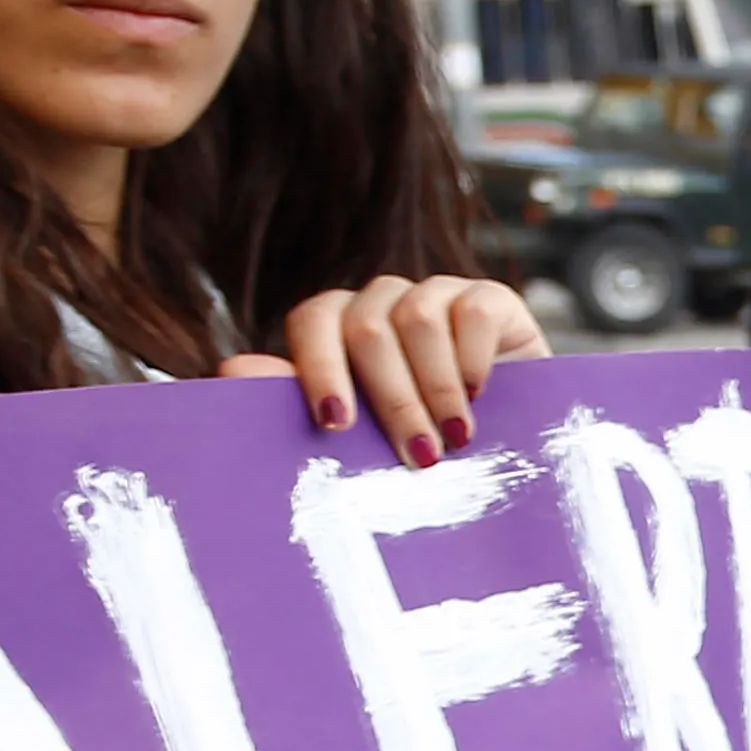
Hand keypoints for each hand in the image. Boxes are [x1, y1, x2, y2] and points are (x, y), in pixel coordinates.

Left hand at [225, 275, 549, 465]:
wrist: (520, 451)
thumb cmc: (427, 449)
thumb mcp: (365, 439)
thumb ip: (298, 406)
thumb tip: (230, 371)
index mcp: (339, 330)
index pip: (312, 323)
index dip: (319, 369)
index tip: (336, 423)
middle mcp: (382, 305)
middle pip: (366, 328)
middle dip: (391, 400)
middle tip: (417, 455)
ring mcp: (436, 295)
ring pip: (417, 318)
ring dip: (435, 389)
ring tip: (457, 437)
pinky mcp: (490, 298)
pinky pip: (472, 311)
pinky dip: (474, 359)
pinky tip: (483, 397)